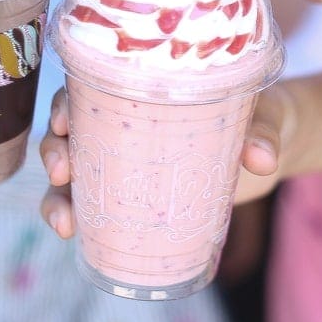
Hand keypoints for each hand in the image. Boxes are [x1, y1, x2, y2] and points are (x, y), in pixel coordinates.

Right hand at [39, 81, 296, 235]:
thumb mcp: (262, 116)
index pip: (90, 86)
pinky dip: (73, 218)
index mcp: (142, 88)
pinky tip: (72, 236)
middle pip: (69, 129)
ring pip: (70, 173)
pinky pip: (89, 205)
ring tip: (65, 224)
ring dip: (55, 196)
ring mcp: (122, 159)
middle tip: (63, 172)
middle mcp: (122, 120)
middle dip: (54, 151)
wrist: (267, 144)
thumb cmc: (258, 115)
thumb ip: (261, 132)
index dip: (67, 101)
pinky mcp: (131, 194)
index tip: (65, 120)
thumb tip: (263, 159)